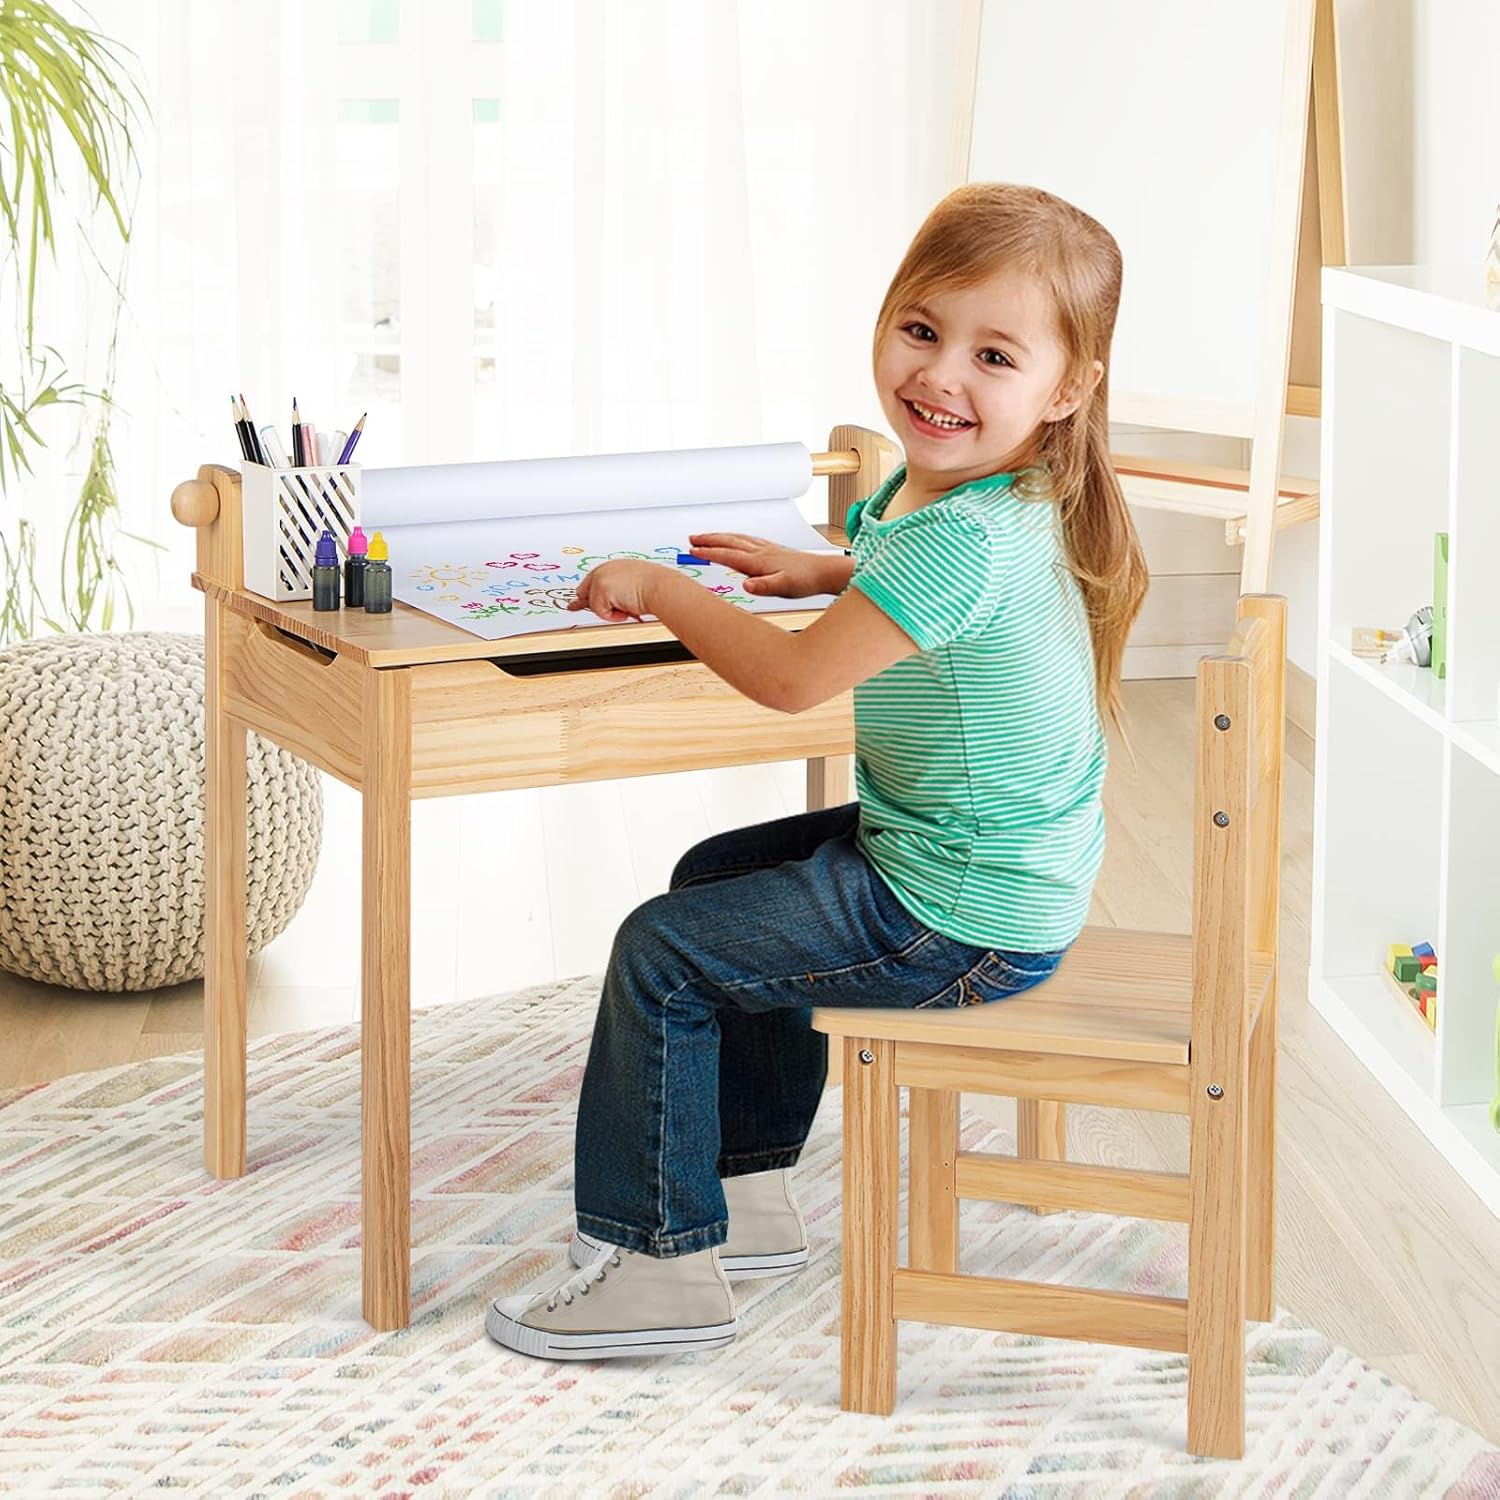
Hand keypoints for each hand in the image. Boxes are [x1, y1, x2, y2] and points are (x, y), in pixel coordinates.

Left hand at [566, 559, 661, 622]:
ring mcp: (601, 578)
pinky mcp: (600, 589)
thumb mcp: (634, 585)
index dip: (586, 594)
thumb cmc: (655, 587)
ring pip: (593, 604)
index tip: (575, 603)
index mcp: (614, 567)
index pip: (593, 581)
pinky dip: (612, 616)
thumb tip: (616, 606)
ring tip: (627, 606)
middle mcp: (605, 569)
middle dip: (588, 604)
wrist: (660, 588)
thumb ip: (619, 591)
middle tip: (578, 609)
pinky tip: (625, 609)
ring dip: (609, 611)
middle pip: (584, 592)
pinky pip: (599, 611)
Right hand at [684, 533, 831, 597]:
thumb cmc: (805, 580)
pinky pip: (748, 539)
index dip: (708, 553)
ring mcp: (767, 548)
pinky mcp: (773, 549)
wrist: (823, 572)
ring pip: (737, 538)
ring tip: (706, 537)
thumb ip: (764, 586)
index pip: (727, 555)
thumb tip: (747, 585)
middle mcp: (760, 551)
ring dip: (720, 536)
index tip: (692, 550)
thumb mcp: (784, 587)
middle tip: (691, 539)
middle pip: (729, 542)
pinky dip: (736, 537)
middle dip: (709, 540)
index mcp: (758, 561)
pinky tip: (736, 539)